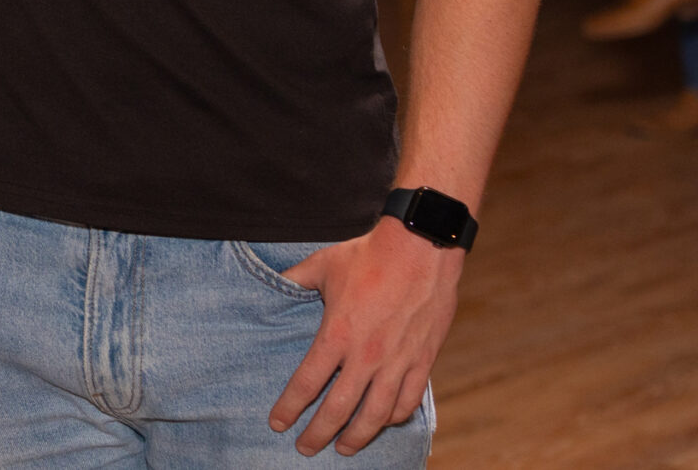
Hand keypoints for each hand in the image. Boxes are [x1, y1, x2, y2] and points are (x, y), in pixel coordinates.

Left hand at [270, 219, 463, 455]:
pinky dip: (394, 417)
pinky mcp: (423, 361)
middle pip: (338, 409)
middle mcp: (367, 356)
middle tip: (305, 449)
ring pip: (376, 415)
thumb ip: (295, 280)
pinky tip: (384, 422)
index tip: (278, 424)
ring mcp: (398, 362)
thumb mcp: (322, 265)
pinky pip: (409, 401)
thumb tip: (274, 284)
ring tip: (344, 448)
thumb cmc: (368, 255)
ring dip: (358, 436)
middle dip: (319, 434)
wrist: (422, 249)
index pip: (306, 383)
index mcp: (336, 334)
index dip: (289, 408)